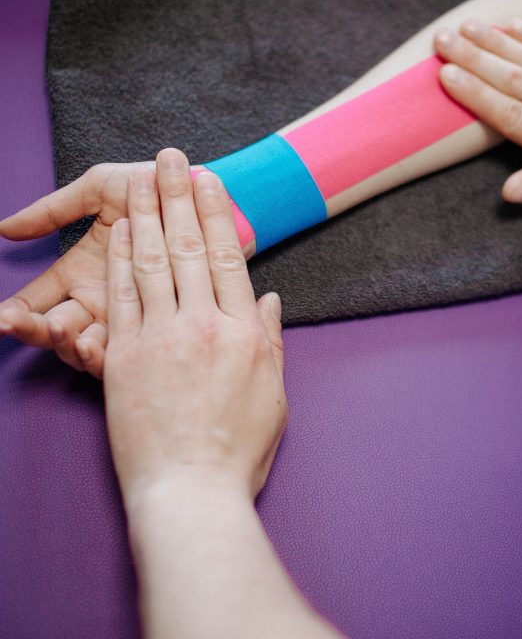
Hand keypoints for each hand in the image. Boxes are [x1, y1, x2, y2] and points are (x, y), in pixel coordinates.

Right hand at [0, 161, 151, 374]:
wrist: (209, 194)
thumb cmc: (156, 189)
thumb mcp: (101, 190)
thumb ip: (56, 209)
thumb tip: (4, 228)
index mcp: (80, 274)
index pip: (38, 301)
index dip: (16, 312)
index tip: (2, 316)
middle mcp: (102, 300)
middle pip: (56, 330)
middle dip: (34, 331)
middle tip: (21, 325)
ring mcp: (131, 316)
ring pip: (89, 345)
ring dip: (68, 342)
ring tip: (61, 330)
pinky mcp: (162, 324)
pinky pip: (132, 348)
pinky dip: (110, 349)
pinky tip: (98, 343)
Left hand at [104, 148, 285, 507]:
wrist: (189, 492)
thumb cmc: (237, 449)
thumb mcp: (274, 393)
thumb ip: (271, 340)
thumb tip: (272, 299)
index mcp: (244, 332)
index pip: (227, 257)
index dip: (216, 214)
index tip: (209, 181)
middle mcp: (203, 324)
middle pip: (187, 247)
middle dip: (178, 197)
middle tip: (170, 158)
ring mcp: (161, 338)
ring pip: (152, 262)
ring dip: (145, 215)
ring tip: (141, 179)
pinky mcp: (124, 357)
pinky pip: (122, 297)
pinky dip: (121, 260)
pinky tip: (119, 231)